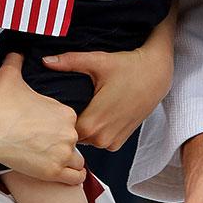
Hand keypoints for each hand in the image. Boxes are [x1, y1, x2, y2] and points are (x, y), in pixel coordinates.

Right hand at [0, 54, 85, 184]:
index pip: (71, 123)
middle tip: (45, 145)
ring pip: (76, 160)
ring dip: (69, 161)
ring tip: (53, 160)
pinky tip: (65, 174)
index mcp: (65, 112)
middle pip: (74, 141)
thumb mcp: (10, 76)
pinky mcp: (53, 171)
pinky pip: (74, 177)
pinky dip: (73, 177)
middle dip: (63, 144)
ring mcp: (62, 153)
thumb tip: (15, 51)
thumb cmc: (0, 104)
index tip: (46, 130)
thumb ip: (16, 61)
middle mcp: (69, 132)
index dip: (60, 127)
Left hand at [42, 38, 172, 150]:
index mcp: (92, 123)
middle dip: (69, 123)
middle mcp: (102, 138)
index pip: (63, 130)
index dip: (57, 119)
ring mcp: (113, 142)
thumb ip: (69, 62)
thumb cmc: (128, 66)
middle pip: (73, 136)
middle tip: (67, 104)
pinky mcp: (121, 141)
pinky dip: (96, 131)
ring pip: (86, 140)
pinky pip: (99, 141)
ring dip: (84, 128)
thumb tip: (46, 60)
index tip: (54, 107)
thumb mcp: (97, 62)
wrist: (157, 74)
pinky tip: (97, 114)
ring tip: (84, 107)